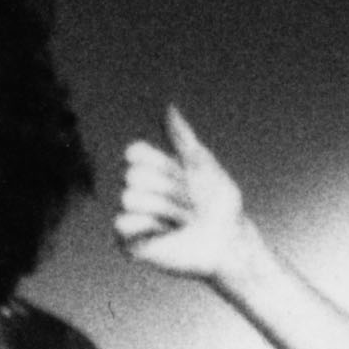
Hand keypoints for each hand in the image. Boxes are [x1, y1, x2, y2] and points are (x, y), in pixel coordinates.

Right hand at [110, 107, 265, 283]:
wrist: (228, 242)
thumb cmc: (221, 204)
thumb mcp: (202, 164)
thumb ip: (181, 137)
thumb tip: (168, 106)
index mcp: (154, 169)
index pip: (133, 152)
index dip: (158, 163)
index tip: (184, 174)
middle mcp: (141, 190)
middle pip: (133, 175)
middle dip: (168, 188)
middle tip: (190, 203)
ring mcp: (135, 215)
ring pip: (127, 198)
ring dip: (163, 209)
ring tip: (182, 222)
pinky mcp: (131, 242)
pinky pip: (121, 223)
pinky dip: (148, 226)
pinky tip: (166, 234)